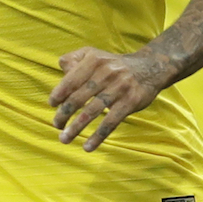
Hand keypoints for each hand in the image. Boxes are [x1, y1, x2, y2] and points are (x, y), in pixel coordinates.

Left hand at [50, 47, 164, 151]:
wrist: (150, 68)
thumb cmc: (112, 64)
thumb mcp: (93, 54)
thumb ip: (73, 60)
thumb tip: (61, 71)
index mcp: (94, 60)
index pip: (71, 80)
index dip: (58, 94)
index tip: (52, 105)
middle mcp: (106, 73)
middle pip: (78, 98)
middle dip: (63, 114)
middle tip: (56, 125)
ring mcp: (119, 88)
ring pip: (92, 111)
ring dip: (75, 128)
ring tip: (64, 139)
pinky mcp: (130, 102)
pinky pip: (110, 122)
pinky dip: (98, 136)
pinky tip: (88, 147)